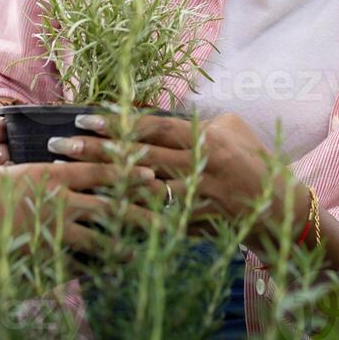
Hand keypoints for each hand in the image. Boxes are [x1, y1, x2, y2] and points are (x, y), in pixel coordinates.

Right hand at [0, 160, 158, 254]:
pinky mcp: (44, 250)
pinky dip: (97, 266)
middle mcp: (59, 198)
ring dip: (124, 242)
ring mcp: (53, 226)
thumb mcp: (13, 170)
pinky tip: (111, 271)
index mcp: (53, 173)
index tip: (150, 172)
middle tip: (166, 212)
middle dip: (140, 208)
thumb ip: (38, 169)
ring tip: (142, 249)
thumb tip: (51, 159)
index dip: (128, 170)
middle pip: (110, 202)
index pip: (99, 169)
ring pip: (100, 235)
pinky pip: (78, 260)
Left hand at [45, 112, 305, 242]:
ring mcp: (193, 200)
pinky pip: (151, 221)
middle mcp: (198, 169)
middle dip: (96, 152)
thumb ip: (195, 121)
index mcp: (206, 140)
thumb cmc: (254, 160)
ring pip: (137, 191)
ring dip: (101, 183)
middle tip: (58, 144)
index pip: (154, 128)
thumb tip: (159, 113)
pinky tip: (93, 213)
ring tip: (67, 177)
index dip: (117, 124)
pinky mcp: (190, 226)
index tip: (84, 119)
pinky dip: (123, 216)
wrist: (280, 211)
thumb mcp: (232, 128)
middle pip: (137, 158)